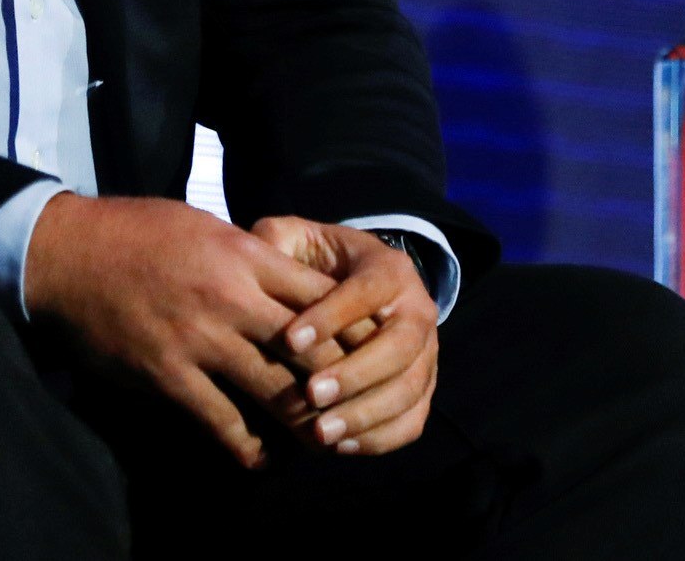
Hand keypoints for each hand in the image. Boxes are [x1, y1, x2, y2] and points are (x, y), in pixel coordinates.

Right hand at [22, 193, 335, 468]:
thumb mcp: (204, 225)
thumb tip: (295, 282)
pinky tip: (262, 455)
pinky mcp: (169, 377)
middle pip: (315, 351)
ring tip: (321, 437)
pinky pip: (225, 424)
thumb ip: (251, 255)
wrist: (65, 254)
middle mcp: (231, 298)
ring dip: (306, 422)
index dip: (355, 328)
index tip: (372, 350)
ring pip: (279, 393)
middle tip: (357, 403)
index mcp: (244, 254)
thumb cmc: (135, 232)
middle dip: (344, 382)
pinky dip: (251, 447)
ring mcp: (200, 340)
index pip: (324, 297)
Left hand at [248, 217, 438, 455]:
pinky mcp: (423, 388)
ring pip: (410, 389)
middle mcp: (418, 309)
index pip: (366, 292)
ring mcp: (427, 353)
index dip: (330, 317)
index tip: (288, 340)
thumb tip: (256, 260)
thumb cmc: (316, 263)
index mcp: (389, 269)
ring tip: (320, 432)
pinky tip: (341, 446)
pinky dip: (381, 438)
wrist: (356, 284)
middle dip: (355, 374)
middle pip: (399, 346)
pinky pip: (413, 421)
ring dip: (366, 414)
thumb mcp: (296, 239)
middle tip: (310, 394)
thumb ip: (276, 241)